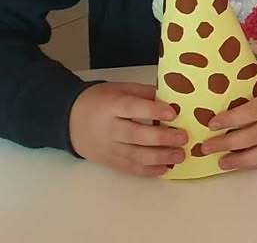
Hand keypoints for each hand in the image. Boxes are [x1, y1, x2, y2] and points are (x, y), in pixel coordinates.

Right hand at [68, 82, 186, 176]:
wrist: (69, 120)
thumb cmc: (101, 101)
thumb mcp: (120, 89)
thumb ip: (145, 93)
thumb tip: (174, 99)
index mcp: (111, 106)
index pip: (132, 108)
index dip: (152, 111)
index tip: (173, 113)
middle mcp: (108, 129)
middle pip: (136, 136)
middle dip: (162, 138)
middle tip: (183, 138)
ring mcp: (107, 148)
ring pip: (135, 156)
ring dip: (160, 158)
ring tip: (180, 156)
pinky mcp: (108, 162)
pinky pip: (129, 168)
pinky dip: (148, 170)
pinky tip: (165, 168)